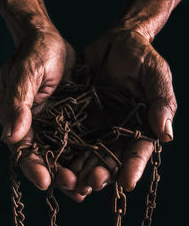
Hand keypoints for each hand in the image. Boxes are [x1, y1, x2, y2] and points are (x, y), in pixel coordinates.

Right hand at [0, 26, 77, 190]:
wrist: (51, 43)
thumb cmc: (33, 54)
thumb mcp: (24, 74)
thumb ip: (16, 103)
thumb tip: (10, 136)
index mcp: (20, 121)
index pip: (24, 150)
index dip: (33, 167)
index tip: (46, 182)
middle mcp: (38, 129)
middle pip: (47, 159)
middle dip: (59, 176)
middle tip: (75, 189)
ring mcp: (56, 127)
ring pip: (65, 156)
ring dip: (76, 173)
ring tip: (88, 189)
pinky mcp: (74, 122)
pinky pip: (81, 143)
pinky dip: (88, 157)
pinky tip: (99, 169)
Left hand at [64, 28, 176, 197]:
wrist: (114, 42)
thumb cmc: (139, 54)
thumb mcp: (155, 72)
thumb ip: (161, 100)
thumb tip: (166, 135)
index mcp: (142, 124)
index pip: (139, 150)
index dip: (133, 167)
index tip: (126, 182)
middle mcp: (121, 130)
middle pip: (112, 158)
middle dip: (103, 173)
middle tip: (91, 183)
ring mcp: (100, 127)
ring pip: (91, 154)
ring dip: (82, 169)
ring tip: (73, 182)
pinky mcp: (82, 119)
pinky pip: (74, 139)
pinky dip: (67, 152)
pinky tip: (59, 163)